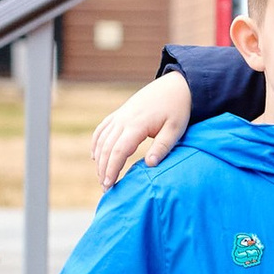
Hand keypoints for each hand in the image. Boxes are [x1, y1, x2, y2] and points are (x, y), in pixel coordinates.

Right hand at [93, 68, 192, 186]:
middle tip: (106, 188)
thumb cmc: (178, 109)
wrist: (176, 86)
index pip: (118, 151)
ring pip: (102, 139)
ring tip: (102, 177)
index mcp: (137, 125)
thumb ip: (162, 147)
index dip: (112, 169)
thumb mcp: (175, 129)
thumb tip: (150, 165)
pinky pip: (102, 129)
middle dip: (104, 169)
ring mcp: (120, 115)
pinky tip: (95, 156)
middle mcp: (124, 119)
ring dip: (99, 159)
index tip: (109, 185)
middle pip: (106, 148)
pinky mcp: (120, 112)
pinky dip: (96, 143)